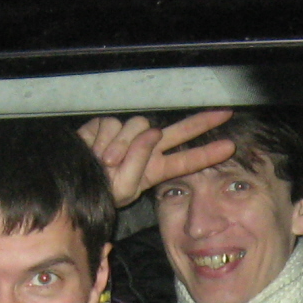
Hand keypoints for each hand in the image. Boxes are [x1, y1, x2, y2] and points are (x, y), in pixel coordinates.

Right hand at [78, 110, 235, 207]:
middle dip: (202, 122)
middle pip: (178, 132)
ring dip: (123, 146)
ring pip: (139, 127)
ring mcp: (129, 135)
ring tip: (106, 163)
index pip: (186, 160)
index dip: (206, 153)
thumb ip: (140, 163)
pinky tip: (94, 150)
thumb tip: (152, 132)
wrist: (72, 180)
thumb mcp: (124, 189)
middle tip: (225, 112)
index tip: (230, 146)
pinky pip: (114, 124)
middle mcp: (146, 149)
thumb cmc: (98, 190)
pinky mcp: (109, 124)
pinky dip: (104, 139)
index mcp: (155, 169)